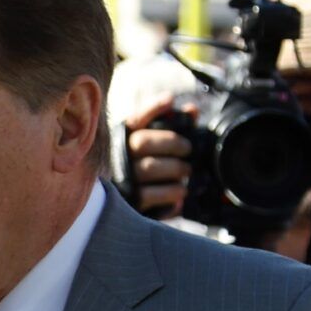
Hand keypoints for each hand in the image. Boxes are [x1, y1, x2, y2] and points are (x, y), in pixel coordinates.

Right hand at [123, 98, 195, 217]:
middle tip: (187, 149)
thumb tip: (192, 110)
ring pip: (149, 167)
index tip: (170, 100)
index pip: (134, 118)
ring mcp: (121, 178)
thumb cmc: (145, 171)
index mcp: (124, 138)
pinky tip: (180, 192)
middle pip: (143, 142)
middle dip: (172, 143)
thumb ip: (173, 127)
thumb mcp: (153, 147)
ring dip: (175, 168)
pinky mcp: (128, 201)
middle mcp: (118, 156)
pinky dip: (170, 192)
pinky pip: (150, 194)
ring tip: (186, 171)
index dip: (152, 107)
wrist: (123, 209)